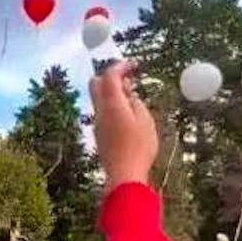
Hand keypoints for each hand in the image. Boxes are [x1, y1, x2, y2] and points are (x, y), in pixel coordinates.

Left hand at [89, 59, 158, 191]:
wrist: (124, 175)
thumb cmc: (139, 148)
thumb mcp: (145, 120)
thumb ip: (135, 102)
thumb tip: (128, 94)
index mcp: (112, 104)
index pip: (110, 75)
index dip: (121, 66)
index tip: (133, 65)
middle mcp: (100, 111)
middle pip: (96, 83)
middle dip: (110, 76)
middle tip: (129, 80)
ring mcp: (97, 124)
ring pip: (99, 99)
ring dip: (112, 93)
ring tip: (132, 99)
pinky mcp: (99, 135)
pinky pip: (102, 113)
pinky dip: (112, 106)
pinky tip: (127, 116)